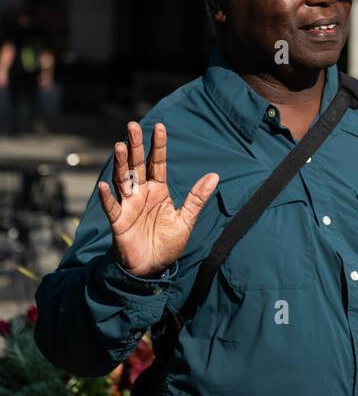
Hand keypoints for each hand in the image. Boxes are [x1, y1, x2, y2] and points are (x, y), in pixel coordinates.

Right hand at [98, 121, 218, 278]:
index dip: (158, 145)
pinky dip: (107, 197)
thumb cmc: (167, 244)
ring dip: (121, 164)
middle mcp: (142, 193)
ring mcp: (128, 206)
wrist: (151, 269)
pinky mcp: (119, 222)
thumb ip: (197, 198)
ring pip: (123, 180)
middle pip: (138, 165)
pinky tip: (103, 185)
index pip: (158, 163)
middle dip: (136, 146)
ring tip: (119, 146)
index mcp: (158, 190)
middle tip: (132, 125)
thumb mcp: (186, 220)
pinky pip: (112, 207)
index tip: (159, 126)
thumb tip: (215, 175)